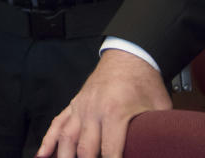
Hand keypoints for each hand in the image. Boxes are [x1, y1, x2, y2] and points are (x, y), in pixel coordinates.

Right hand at [36, 49, 171, 157]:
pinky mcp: (74, 104)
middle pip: (84, 149)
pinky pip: (57, 123)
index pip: (110, 150)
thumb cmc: (144, 83)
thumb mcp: (159, 108)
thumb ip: (158, 131)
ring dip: (63, 156)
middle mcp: (93, 110)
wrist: (129, 56)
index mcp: (115, 112)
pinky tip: (42, 154)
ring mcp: (80, 107)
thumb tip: (162, 148)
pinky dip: (48, 140)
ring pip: (66, 138)